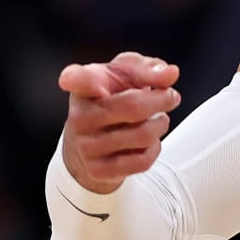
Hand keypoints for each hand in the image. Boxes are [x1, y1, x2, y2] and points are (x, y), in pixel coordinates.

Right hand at [58, 51, 180, 193]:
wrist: (92, 139)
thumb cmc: (113, 97)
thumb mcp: (126, 75)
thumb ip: (148, 68)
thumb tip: (170, 74)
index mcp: (83, 87)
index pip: (76, 81)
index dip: (73, 79)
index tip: (68, 80)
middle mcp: (79, 117)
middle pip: (133, 107)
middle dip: (162, 100)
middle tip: (170, 96)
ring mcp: (86, 146)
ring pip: (144, 135)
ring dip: (161, 124)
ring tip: (156, 120)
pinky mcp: (98, 170)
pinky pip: (143, 160)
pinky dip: (155, 148)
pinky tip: (147, 142)